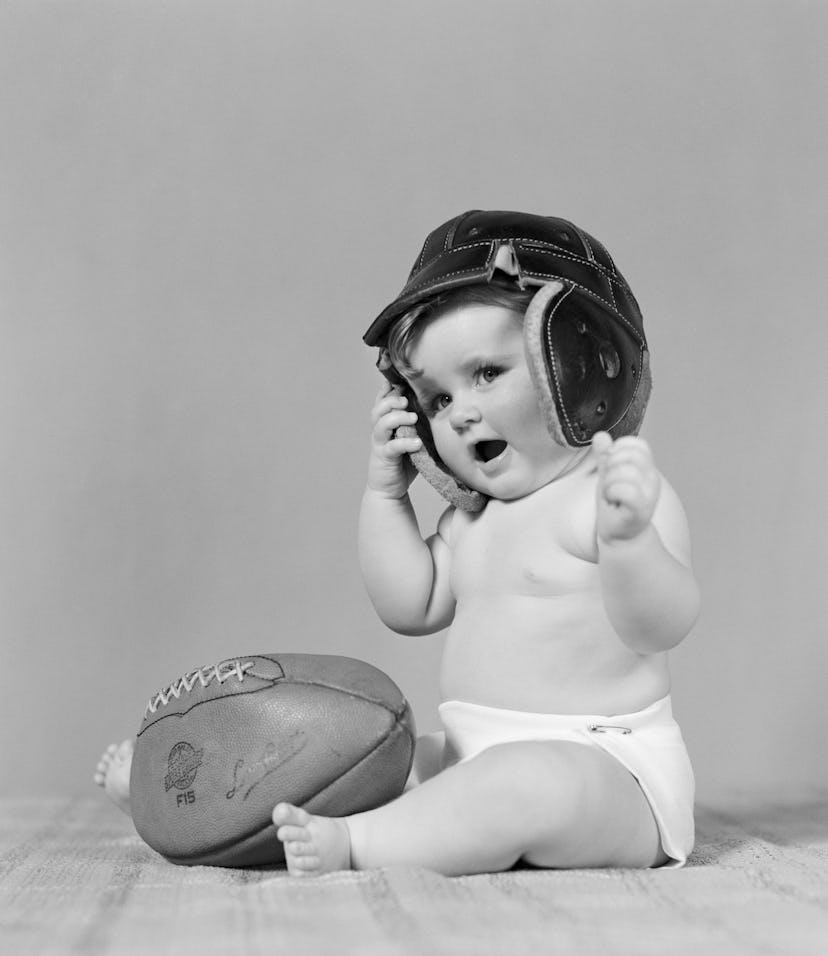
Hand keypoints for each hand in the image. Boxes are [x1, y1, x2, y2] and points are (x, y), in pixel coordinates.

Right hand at [367, 381, 422, 498]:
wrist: (391, 489)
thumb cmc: (404, 461)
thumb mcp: (413, 437)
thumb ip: (419, 423)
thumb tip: (440, 405)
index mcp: (386, 423)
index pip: (383, 400)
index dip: (390, 388)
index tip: (402, 380)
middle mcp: (380, 431)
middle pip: (378, 408)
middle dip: (392, 400)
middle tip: (407, 400)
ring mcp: (380, 444)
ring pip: (381, 424)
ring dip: (397, 417)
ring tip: (413, 418)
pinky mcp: (383, 458)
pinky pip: (391, 447)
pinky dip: (404, 443)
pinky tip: (417, 443)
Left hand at [592, 432, 660, 543]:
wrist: (620, 535)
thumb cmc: (615, 505)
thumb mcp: (608, 476)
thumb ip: (605, 456)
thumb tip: (600, 435)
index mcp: (646, 467)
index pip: (636, 443)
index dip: (617, 451)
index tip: (612, 470)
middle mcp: (652, 478)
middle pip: (628, 455)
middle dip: (610, 468)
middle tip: (610, 486)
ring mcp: (649, 494)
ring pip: (623, 471)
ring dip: (608, 484)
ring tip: (611, 496)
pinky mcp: (641, 509)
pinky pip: (623, 489)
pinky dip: (611, 494)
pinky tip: (613, 503)